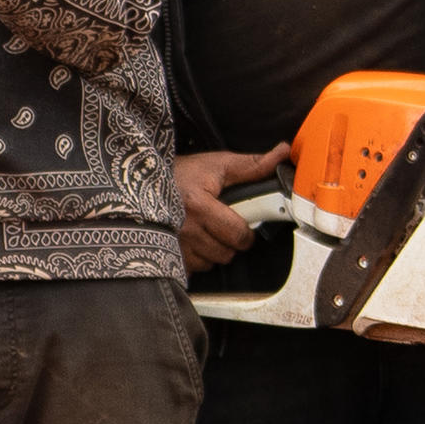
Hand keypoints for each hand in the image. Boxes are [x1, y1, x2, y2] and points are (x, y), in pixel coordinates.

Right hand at [170, 143, 288, 267]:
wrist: (141, 182)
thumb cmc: (180, 173)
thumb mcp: (216, 165)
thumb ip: (252, 165)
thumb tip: (283, 153)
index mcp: (199, 205)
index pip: (238, 234)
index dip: (245, 231)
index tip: (241, 224)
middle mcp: (184, 228)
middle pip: (226, 253)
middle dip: (229, 241)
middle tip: (220, 225)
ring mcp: (172, 245)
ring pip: (210, 263)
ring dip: (211, 251)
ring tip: (204, 231)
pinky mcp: (164, 256)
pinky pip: (191, 270)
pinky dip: (194, 260)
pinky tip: (190, 242)